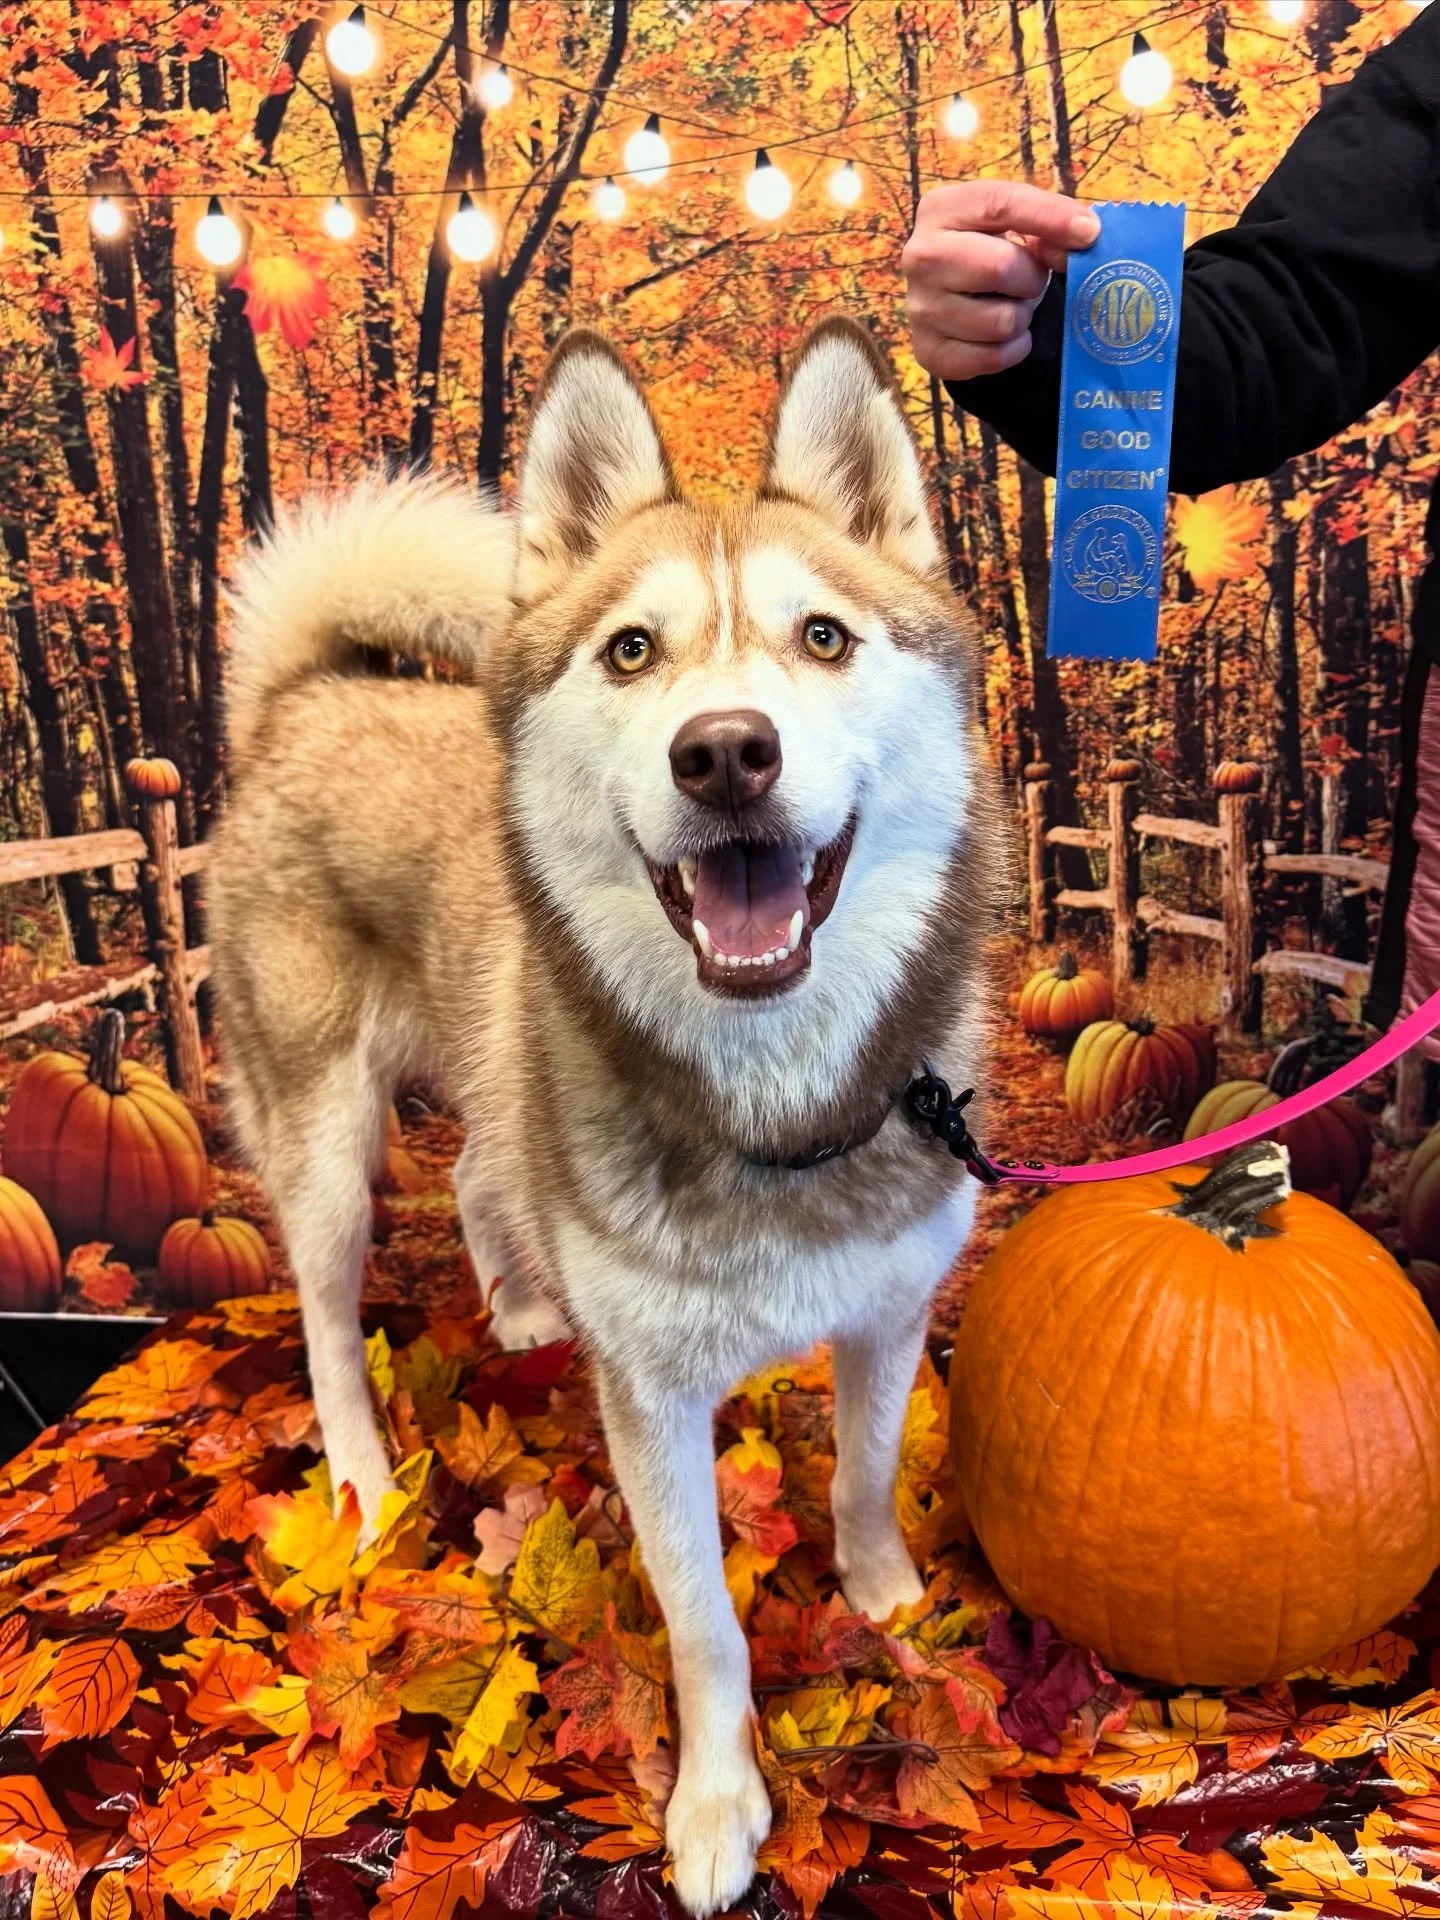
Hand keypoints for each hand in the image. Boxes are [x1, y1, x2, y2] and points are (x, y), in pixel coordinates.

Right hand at [903, 179, 1100, 381]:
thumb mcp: (1015, 224)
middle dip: (1031, 278)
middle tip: (1032, 281)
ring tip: (1012, 305)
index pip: (999, 204)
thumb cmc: (990, 250)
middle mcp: (920, 257)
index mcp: (940, 210)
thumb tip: (1085, 236)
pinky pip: (994, 357)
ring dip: (1022, 316)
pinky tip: (1005, 334)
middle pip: (999, 267)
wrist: (950, 299)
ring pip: (1000, 320)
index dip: (1049, 217)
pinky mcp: (929, 352)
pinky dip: (1013, 348)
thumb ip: (1049, 223)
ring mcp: (920, 308)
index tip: (1089, 232)